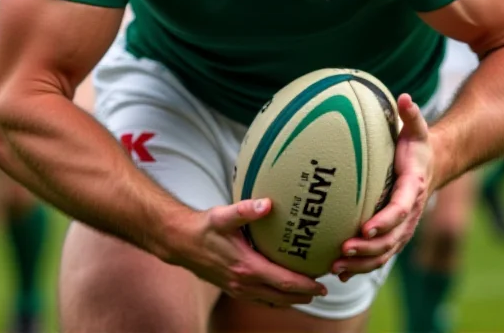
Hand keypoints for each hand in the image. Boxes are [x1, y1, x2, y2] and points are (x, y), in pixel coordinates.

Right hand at [170, 197, 327, 306]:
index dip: (304, 285)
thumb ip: (246, 209)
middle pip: (280, 297)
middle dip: (303, 295)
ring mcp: (237, 288)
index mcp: (246, 267)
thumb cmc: (204, 227)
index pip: (282, 282)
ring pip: (270, 301)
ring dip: (290, 299)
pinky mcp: (232, 287)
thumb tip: (268, 203)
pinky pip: (259, 299)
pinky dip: (274, 299)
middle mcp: (243, 282)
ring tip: (307, 292)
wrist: (180, 242)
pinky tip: (280, 291)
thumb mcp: (223, 215)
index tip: (322, 283)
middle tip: (323, 289)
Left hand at [331, 94, 432, 280]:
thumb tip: (406, 97)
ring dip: (362, 263)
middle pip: (391, 240)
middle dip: (368, 249)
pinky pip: (379, 254)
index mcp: (413, 190)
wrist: (434, 166)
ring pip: (384, 253)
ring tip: (336, 266)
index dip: (384, 221)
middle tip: (343, 250)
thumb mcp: (417, 129)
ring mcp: (403, 228)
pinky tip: (337, 270)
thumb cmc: (418, 146)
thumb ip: (412, 115)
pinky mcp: (394, 234)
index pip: (400, 210)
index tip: (365, 227)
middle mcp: (410, 214)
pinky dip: (361, 265)